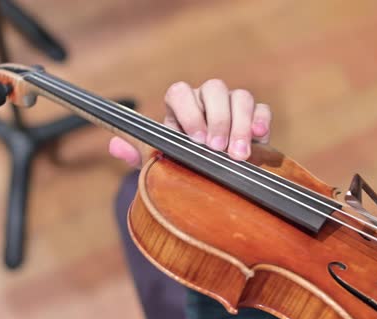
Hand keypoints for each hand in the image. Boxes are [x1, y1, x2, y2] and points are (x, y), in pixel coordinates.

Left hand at [109, 79, 271, 166]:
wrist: (207, 172)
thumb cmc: (180, 160)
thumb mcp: (158, 160)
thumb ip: (138, 152)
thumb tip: (115, 145)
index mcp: (180, 105)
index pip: (179, 92)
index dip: (188, 112)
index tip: (195, 139)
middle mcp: (206, 99)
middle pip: (214, 89)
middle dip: (218, 119)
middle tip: (217, 149)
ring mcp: (232, 104)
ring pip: (240, 96)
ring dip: (240, 124)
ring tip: (238, 155)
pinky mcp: (254, 116)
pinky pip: (261, 108)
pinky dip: (261, 120)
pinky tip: (259, 138)